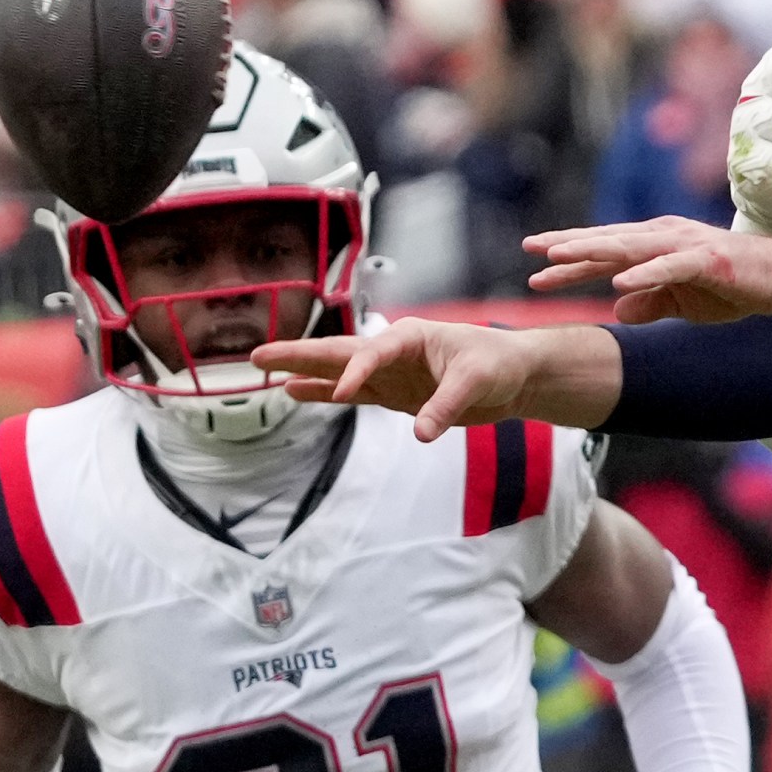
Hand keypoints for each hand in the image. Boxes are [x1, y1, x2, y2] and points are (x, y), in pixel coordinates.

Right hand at [260, 321, 552, 440]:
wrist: (514, 375)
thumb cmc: (498, 363)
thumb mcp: (476, 381)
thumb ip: (445, 406)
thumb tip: (421, 435)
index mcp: (411, 336)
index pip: (372, 353)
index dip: (355, 372)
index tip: (343, 394)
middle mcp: (393, 352)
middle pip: (338, 353)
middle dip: (298, 355)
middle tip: (257, 355)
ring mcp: (390, 374)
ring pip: (338, 373)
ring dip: (303, 373)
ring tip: (265, 372)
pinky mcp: (395, 395)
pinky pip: (353, 395)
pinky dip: (326, 395)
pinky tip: (297, 394)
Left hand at [525, 220, 771, 324]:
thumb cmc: (732, 286)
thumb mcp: (683, 302)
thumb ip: (650, 301)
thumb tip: (618, 307)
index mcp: (655, 246)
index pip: (604, 253)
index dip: (570, 260)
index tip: (534, 268)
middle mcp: (663, 238)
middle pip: (607, 242)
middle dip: (567, 246)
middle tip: (529, 249)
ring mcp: (683, 246)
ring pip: (629, 247)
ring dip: (593, 251)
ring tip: (560, 257)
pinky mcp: (705, 259)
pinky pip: (668, 267)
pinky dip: (643, 273)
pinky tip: (618, 282)